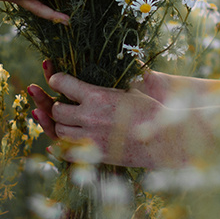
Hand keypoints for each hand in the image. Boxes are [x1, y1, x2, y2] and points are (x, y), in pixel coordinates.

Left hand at [26, 64, 166, 166]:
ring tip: (67, 122)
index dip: (56, 80)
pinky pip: (67, 153)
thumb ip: (115, 81)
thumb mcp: (132, 89)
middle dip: (56, 106)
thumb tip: (114, 64)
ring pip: (60, 131)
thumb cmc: (151, 111)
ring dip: (60, 125)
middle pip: (57, 110)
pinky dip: (60, 149)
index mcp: (97, 95)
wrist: (163, 140)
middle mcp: (89, 116)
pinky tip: (59, 145)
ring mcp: (90, 137)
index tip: (56, 80)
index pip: (62, 83)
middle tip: (62, 104)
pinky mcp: (94, 155)